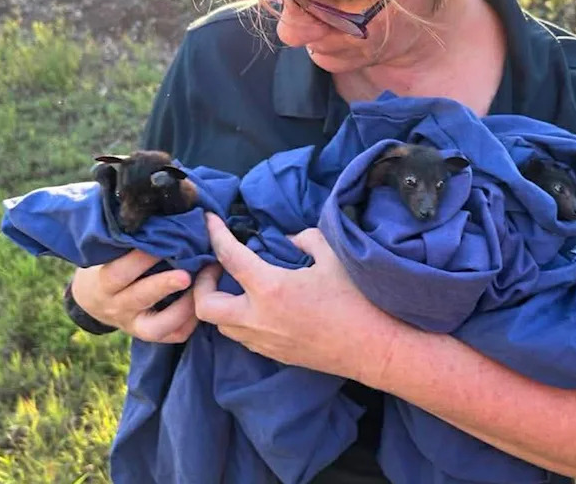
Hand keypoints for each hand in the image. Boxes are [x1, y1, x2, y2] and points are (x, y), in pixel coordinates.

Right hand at [70, 249, 197, 342]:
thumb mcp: (107, 252)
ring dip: (182, 309)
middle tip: (186, 275)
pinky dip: (189, 323)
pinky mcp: (149, 336)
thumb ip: (128, 240)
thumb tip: (161, 215)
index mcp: (102, 283)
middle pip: (139, 298)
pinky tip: (202, 306)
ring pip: (157, 326)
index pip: (118, 272)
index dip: (140, 259)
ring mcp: (133, 325)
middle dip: (163, 285)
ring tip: (202, 290)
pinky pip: (172, 336)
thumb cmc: (106, 264)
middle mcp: (117, 307)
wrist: (92, 300)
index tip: (163, 241)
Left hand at [194, 213, 403, 381]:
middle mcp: (258, 318)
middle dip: (201, 285)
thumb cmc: (357, 300)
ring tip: (236, 286)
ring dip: (220, 304)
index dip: (215, 234)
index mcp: (270, 288)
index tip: (209, 220)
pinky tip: (257, 306)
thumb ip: (305, 239)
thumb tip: (289, 239)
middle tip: (216, 267)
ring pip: (221, 326)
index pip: (229, 256)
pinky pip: (242, 337)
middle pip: (205, 306)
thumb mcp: (333, 256)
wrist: (374, 348)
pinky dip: (239, 320)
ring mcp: (264, 341)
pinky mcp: (274, 355)